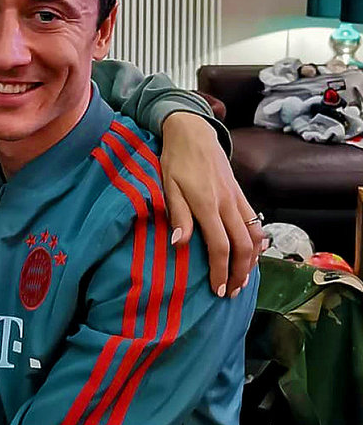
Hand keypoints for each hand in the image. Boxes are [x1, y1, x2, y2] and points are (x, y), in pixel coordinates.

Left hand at [160, 112, 263, 297]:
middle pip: (242, 246)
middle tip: (232, 292)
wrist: (192, 132)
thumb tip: (180, 244)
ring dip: (251, 260)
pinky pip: (255, 222)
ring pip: (254, 236)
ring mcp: (236, 198)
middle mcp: (227, 204)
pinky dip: (257, 242)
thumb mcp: (168, 186)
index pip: (220, 246)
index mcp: (207, 205)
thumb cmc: (175, 160)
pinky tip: (252, 253)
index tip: (218, 290)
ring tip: (243, 278)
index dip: (221, 271)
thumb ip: (177, 215)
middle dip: (240, 273)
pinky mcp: (240, 193)